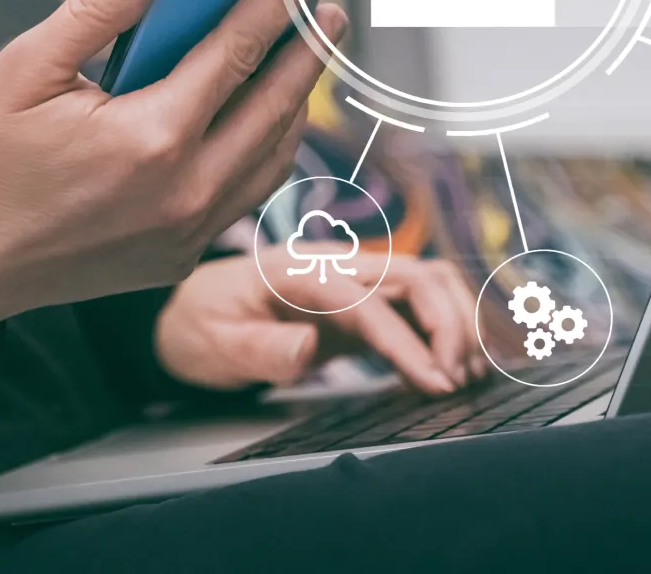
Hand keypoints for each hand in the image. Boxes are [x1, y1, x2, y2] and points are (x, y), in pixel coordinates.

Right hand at [0, 0, 346, 339]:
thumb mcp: (24, 70)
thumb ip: (93, 12)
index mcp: (149, 137)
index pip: (235, 53)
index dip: (278, 3)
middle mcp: (184, 190)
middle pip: (273, 105)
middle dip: (308, 48)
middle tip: (329, 4)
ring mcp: (187, 230)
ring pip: (271, 157)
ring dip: (295, 102)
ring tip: (307, 58)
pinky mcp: (180, 256)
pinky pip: (246, 196)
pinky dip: (267, 152)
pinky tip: (266, 123)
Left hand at [154, 253, 485, 394]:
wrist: (186, 310)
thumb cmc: (200, 326)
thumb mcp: (216, 344)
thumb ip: (262, 348)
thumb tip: (306, 350)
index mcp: (300, 273)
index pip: (370, 302)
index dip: (410, 342)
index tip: (437, 383)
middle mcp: (335, 267)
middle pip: (419, 275)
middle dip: (451, 325)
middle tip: (456, 381)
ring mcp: (352, 280)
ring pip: (429, 283)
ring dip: (457, 323)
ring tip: (464, 376)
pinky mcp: (361, 301)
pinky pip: (418, 303)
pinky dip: (445, 329)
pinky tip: (448, 368)